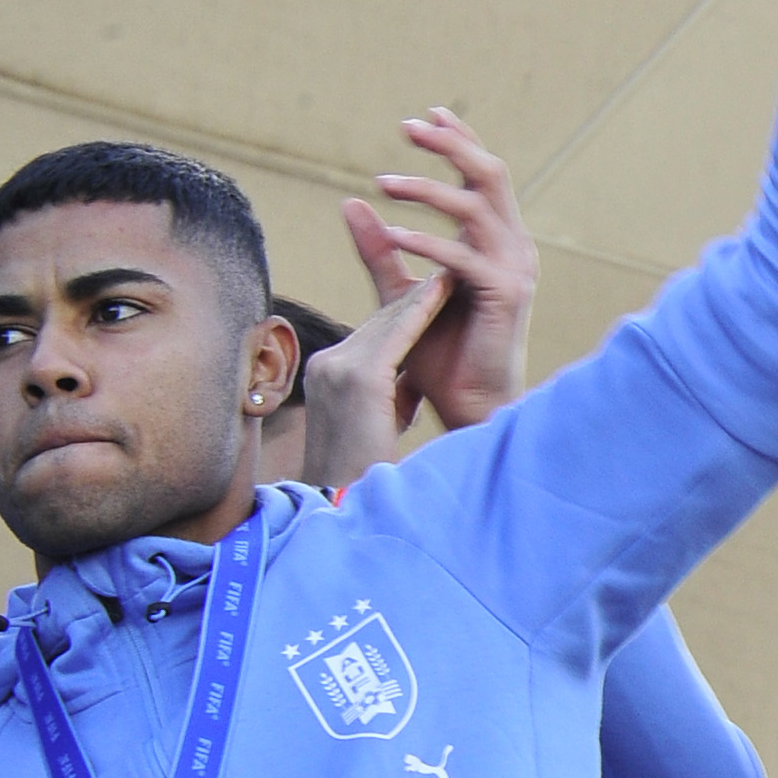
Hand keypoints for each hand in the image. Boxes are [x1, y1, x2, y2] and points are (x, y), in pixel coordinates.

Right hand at [299, 264, 448, 487]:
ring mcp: (338, 367)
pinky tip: (444, 290)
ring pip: (389, 321)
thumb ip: (382, 403)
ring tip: (451, 274)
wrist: (341, 504)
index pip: (371, 336)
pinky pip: (398, 333)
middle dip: (414, 301)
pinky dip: (422, 309)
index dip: (404, 317)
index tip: (433, 300)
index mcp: (326, 376)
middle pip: (379, 322)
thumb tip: (405, 395)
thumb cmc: (362, 479)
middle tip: (447, 275)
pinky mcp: (359, 377)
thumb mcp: (368, 428)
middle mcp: (326, 364)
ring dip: (422, 297)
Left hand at [337, 109, 539, 441]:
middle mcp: (513, 247)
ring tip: (383, 182)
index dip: (458, 140)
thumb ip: (380, 249)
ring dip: (428, 189)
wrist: (468, 407)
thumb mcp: (401, 292)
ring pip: (477, 206)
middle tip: (407, 127)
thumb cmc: (439, 355)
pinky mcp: (505, 296)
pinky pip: (463, 257)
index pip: (483, 175)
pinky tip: (392, 234)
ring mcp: (514, 269)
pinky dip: (427, 242)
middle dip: (450, 144)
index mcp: (497, 240)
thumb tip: (349, 202)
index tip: (423, 115)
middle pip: (490, 174)